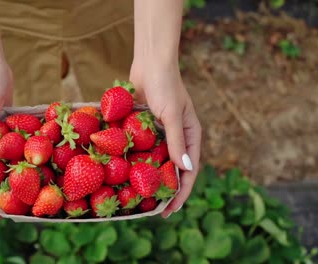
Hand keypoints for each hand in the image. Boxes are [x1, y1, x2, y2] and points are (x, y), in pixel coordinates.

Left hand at [130, 60, 201, 217]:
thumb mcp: (172, 115)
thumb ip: (178, 142)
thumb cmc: (165, 85)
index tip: (170, 210)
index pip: (189, 170)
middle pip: (172, 169)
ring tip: (139, 196)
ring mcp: (159, 133)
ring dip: (149, 178)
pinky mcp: (143, 127)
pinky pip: (141, 148)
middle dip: (165, 189)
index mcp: (191, 135)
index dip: (181, 192)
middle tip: (154, 209)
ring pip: (155, 161)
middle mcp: (176, 137)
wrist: (149, 63)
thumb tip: (186, 169)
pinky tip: (125, 172)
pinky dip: (136, 160)